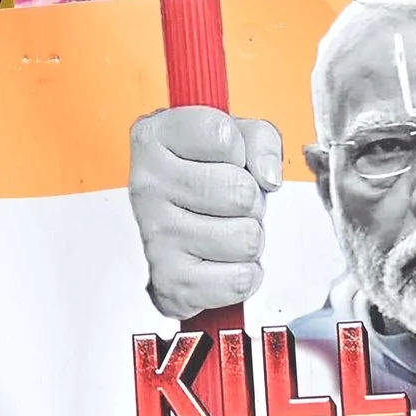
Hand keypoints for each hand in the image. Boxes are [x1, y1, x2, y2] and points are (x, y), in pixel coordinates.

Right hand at [127, 106, 282, 318]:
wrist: (173, 235)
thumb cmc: (205, 178)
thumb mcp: (234, 140)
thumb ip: (260, 140)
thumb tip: (268, 177)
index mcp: (154, 137)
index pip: (223, 136)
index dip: (241, 151)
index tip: (229, 159)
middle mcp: (148, 184)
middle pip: (240, 191)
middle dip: (252, 200)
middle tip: (232, 203)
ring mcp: (155, 234)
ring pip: (246, 237)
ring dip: (249, 237)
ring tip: (227, 229)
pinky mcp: (171, 280)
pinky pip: (240, 279)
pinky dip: (245, 274)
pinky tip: (224, 261)